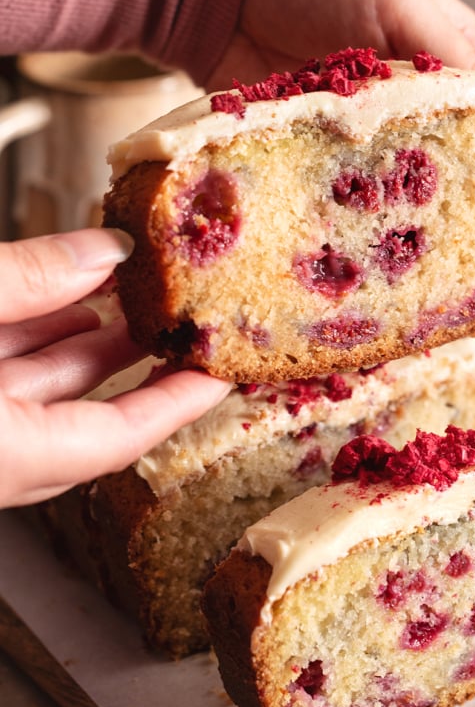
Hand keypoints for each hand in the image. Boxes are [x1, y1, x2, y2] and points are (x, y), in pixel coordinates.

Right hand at [0, 228, 229, 506]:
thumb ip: (25, 280)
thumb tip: (101, 253)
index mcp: (1, 453)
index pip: (116, 439)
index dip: (177, 404)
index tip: (220, 375)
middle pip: (83, 421)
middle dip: (133, 366)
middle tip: (183, 325)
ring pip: (36, 396)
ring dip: (78, 345)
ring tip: (127, 297)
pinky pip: (0, 382)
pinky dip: (30, 343)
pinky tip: (55, 305)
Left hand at [211, 0, 474, 253]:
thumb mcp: (405, 9)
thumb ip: (463, 71)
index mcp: (457, 62)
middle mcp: (418, 103)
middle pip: (448, 170)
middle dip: (446, 209)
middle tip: (448, 256)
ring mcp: (366, 132)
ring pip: (394, 191)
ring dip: (390, 216)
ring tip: (395, 254)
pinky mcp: (319, 151)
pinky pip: (340, 191)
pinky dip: (341, 209)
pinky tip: (343, 235)